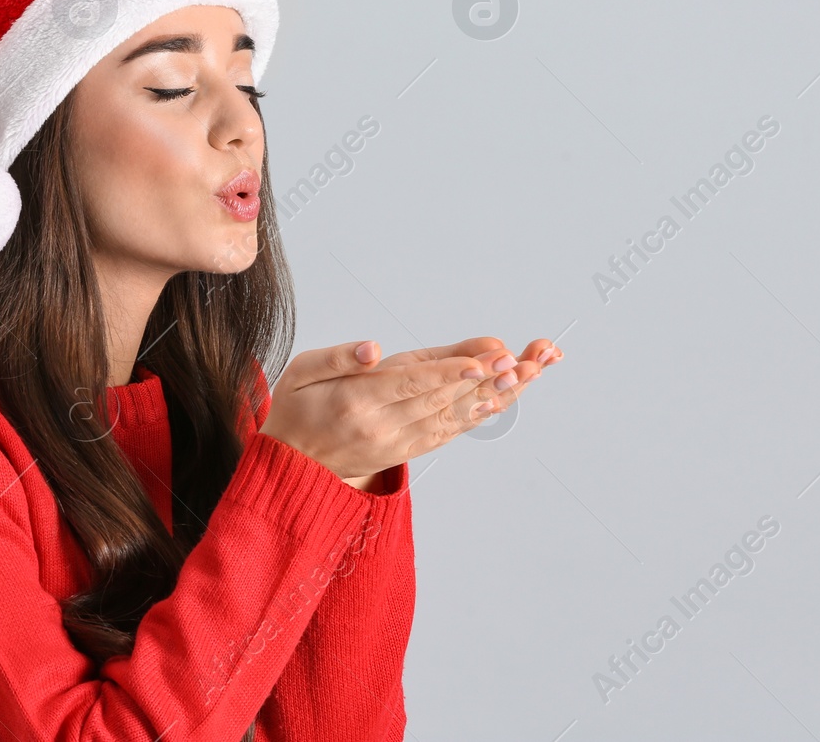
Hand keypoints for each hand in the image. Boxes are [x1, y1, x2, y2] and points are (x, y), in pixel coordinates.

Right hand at [257, 335, 563, 481]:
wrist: (291, 470)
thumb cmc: (295, 410)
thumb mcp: (300, 374)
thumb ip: (337, 358)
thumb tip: (373, 349)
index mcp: (355, 403)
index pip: (411, 384)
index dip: (451, 372)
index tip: (486, 360)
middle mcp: (382, 429)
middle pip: (442, 400)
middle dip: (486, 378)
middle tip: (525, 358)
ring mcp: (397, 445)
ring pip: (453, 417)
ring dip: (493, 394)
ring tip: (528, 372)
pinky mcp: (406, 453)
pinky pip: (448, 432)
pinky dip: (478, 414)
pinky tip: (503, 397)